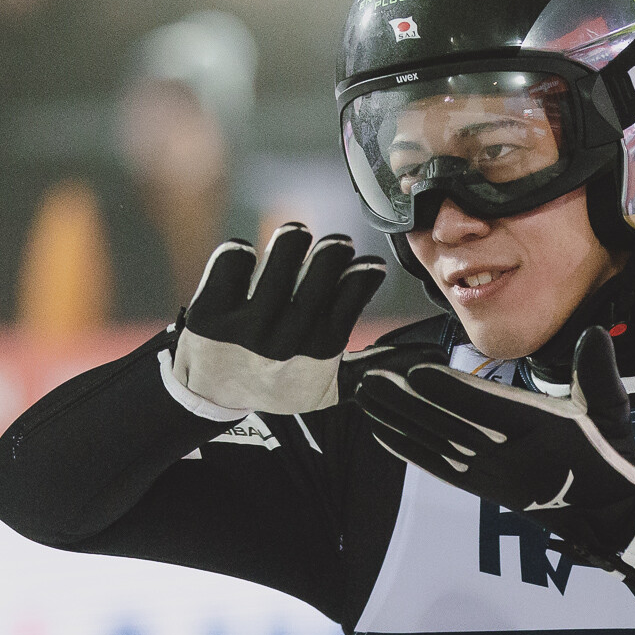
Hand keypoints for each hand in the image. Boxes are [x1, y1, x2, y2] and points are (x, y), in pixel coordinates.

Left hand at [172, 224, 429, 414]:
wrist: (210, 396)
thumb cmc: (277, 381)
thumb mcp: (326, 387)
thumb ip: (368, 367)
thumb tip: (425, 359)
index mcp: (320, 350)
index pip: (356, 290)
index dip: (364, 270)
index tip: (364, 266)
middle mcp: (287, 338)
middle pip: (325, 263)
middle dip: (334, 247)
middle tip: (332, 247)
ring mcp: (247, 324)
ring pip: (284, 250)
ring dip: (293, 237)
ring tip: (294, 239)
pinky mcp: (211, 310)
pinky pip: (235, 256)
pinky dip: (242, 252)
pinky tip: (247, 263)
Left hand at [355, 326, 634, 554]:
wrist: (604, 511)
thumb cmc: (606, 449)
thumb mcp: (610, 407)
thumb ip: (598, 371)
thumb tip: (594, 333)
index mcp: (543, 432)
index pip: (490, 410)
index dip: (452, 392)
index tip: (417, 371)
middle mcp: (511, 458)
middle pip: (451, 428)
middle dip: (408, 405)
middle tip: (372, 380)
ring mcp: (491, 476)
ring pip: (436, 446)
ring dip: (398, 421)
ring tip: (365, 397)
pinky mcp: (480, 487)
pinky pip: (437, 467)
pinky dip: (407, 449)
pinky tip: (379, 432)